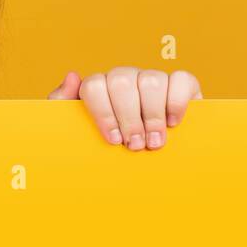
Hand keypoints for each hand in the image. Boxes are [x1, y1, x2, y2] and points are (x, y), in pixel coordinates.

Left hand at [48, 67, 201, 150]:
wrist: (137, 169)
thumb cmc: (104, 147)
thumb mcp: (78, 133)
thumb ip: (63, 104)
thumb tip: (73, 76)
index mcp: (99, 88)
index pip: (94, 85)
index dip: (103, 113)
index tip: (113, 140)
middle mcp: (125, 79)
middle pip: (122, 82)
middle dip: (129, 118)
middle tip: (135, 146)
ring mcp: (152, 80)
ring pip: (151, 80)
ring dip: (152, 116)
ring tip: (154, 142)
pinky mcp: (182, 85)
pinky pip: (182, 79)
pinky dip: (177, 102)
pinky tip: (173, 123)